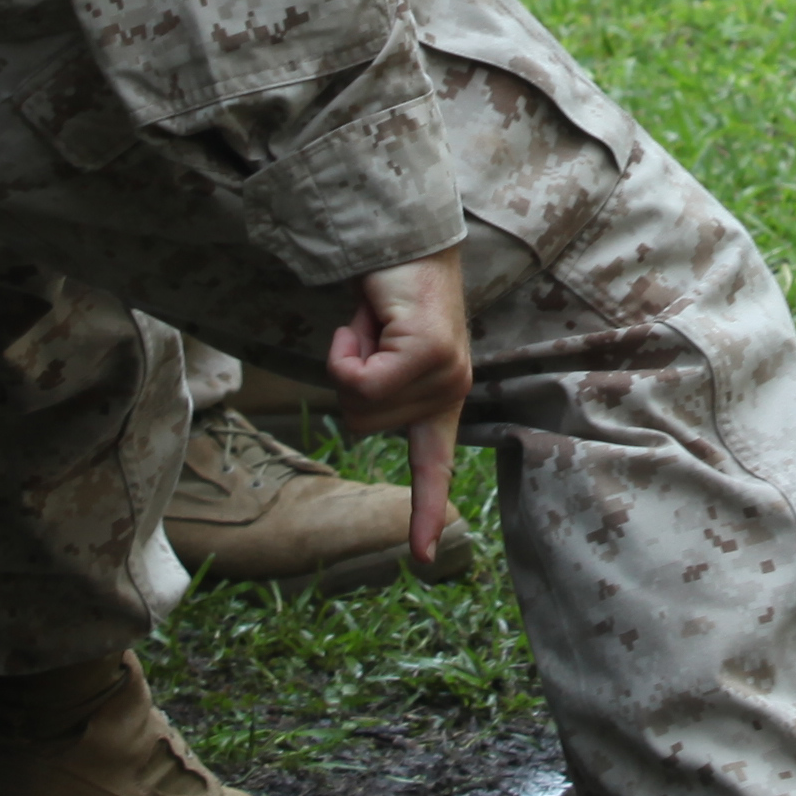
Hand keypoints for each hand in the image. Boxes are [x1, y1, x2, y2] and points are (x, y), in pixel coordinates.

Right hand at [327, 248, 475, 573]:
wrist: (402, 238)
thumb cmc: (387, 293)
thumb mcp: (378, 350)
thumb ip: (374, 387)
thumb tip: (362, 405)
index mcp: (441, 399)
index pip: (432, 466)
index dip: (423, 511)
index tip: (423, 557)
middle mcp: (451, 391)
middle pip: (361, 425)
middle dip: (347, 380)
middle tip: (367, 336)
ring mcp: (445, 374)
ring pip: (359, 404)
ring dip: (346, 361)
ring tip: (371, 325)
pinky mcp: (430, 355)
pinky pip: (361, 381)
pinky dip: (344, 352)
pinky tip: (364, 322)